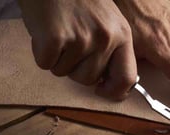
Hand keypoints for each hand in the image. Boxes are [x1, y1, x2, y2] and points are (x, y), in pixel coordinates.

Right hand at [18, 0, 136, 99]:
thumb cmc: (81, 1)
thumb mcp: (109, 22)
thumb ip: (113, 51)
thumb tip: (109, 84)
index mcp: (123, 35)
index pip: (127, 78)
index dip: (114, 91)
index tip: (102, 90)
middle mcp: (106, 38)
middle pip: (89, 80)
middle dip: (77, 69)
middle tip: (72, 43)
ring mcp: (81, 39)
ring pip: (66, 74)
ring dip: (60, 60)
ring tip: (61, 34)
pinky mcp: (55, 38)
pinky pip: (46, 65)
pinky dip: (42, 53)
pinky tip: (46, 32)